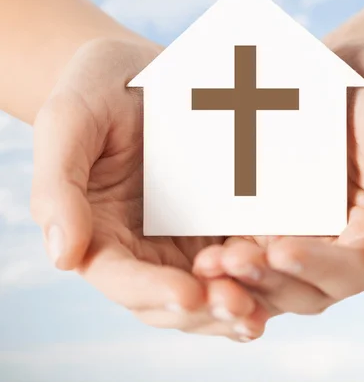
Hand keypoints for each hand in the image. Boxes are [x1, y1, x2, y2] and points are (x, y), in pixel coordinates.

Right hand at [30, 38, 268, 340]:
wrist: (146, 70)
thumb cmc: (99, 89)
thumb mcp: (70, 121)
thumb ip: (59, 187)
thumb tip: (62, 257)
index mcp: (100, 235)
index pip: (120, 279)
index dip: (151, 291)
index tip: (187, 294)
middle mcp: (143, 251)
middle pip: (169, 301)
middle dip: (205, 310)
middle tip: (242, 308)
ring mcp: (185, 243)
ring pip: (209, 293)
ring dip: (235, 308)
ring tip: (262, 309)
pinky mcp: (221, 227)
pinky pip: (241, 264)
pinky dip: (260, 281)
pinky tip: (286, 281)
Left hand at [193, 41, 363, 317]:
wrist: (352, 65)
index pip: (355, 271)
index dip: (320, 268)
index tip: (282, 250)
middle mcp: (343, 250)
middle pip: (307, 287)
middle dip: (270, 280)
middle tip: (231, 263)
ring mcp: (304, 240)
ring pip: (272, 280)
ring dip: (242, 281)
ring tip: (209, 265)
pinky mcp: (271, 225)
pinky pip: (249, 253)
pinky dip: (229, 262)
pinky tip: (202, 254)